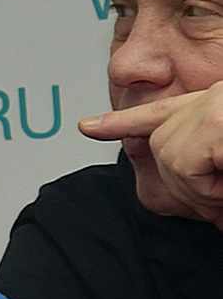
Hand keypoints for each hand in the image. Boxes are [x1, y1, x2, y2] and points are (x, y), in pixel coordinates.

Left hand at [80, 84, 222, 225]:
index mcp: (217, 106)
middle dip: (185, 185)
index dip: (123, 122)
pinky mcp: (217, 121)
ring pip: (171, 162)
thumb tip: (190, 200)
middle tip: (220, 200)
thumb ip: (200, 160)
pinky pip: (185, 169)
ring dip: (204, 192)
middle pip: (158, 146)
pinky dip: (209, 190)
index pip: (160, 112)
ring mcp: (214, 105)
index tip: (88, 126)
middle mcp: (213, 98)